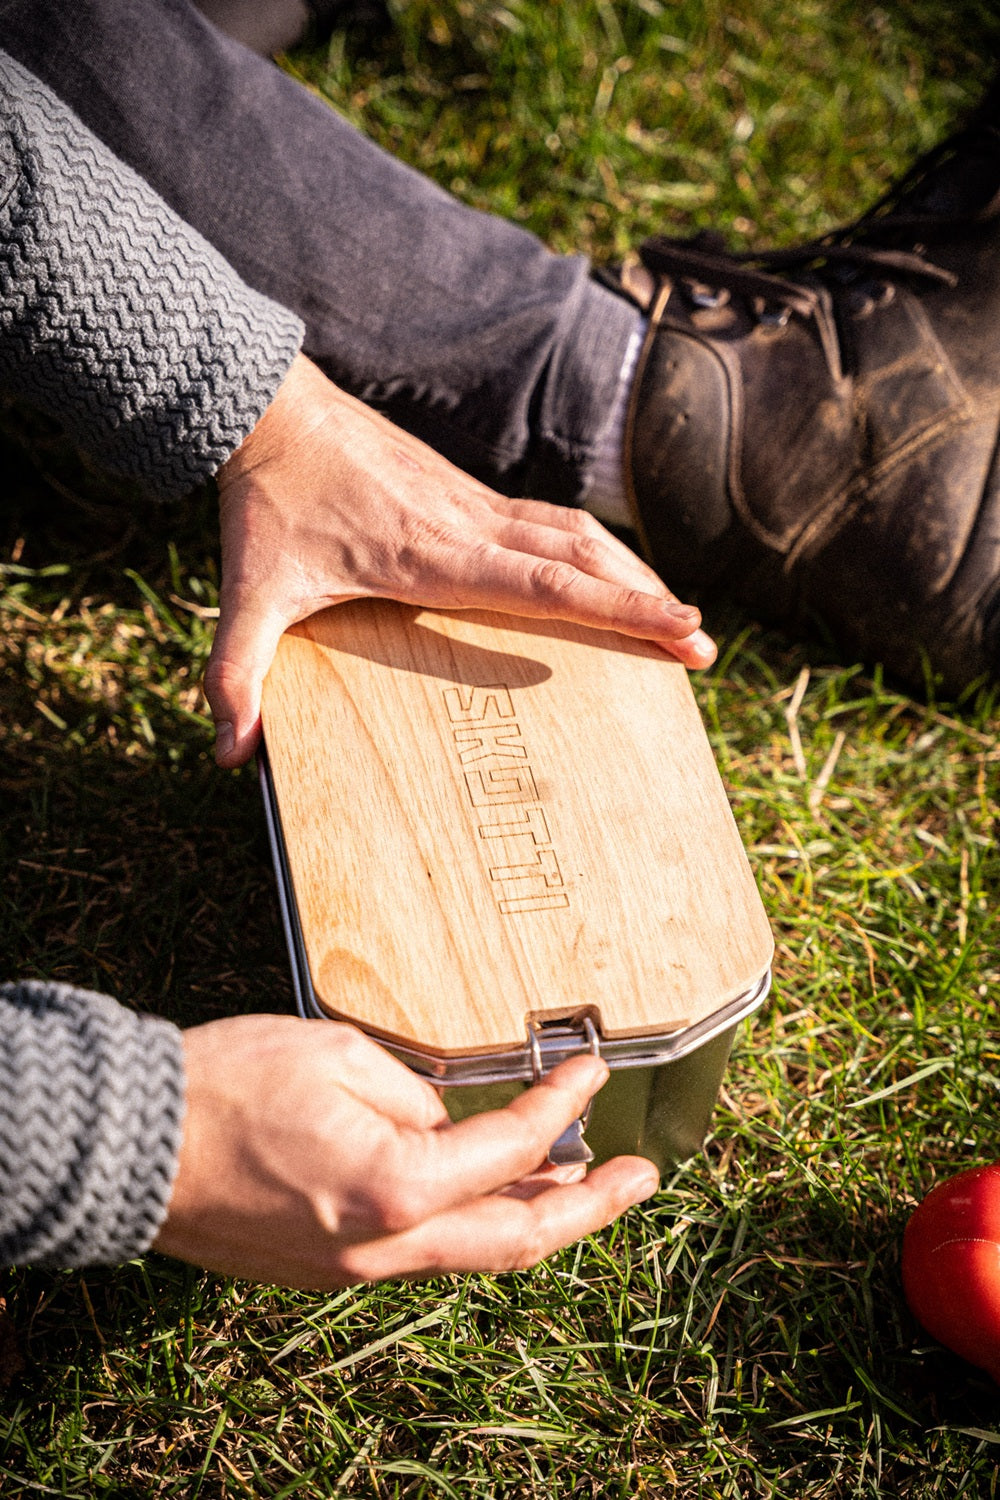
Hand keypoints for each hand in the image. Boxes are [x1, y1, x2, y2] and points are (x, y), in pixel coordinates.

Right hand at [153, 1014, 659, 1287]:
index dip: (561, 1103)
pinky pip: (423, 1250)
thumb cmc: (225, 1089)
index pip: (508, 1148)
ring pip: (473, 1253)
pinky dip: (472, 1221)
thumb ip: (416, 1095)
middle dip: (589, 1207)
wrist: (131, 1146)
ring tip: (578, 1180)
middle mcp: (383, 1248)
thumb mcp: (338, 1057)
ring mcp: (355, 1269)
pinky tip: (489, 1189)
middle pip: (516, 1239)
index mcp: (393, 1189)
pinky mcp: (328, 1268)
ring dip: (533, 1217)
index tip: (590, 1069)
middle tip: (638, 1177)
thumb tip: (450, 1123)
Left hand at [205, 354, 715, 765]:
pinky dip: (592, 553)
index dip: (619, 609)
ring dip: (629, 574)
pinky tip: (602, 573)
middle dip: (648, 604)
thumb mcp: (251, 593)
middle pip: (583, 559)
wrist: (271, 410)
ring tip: (672, 616)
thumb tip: (228, 755)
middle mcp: (470, 524)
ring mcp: (474, 503)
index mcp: (435, 553)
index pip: (547, 585)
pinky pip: (548, 522)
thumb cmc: (269, 504)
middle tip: (702, 647)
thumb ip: (238, 673)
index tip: (682, 629)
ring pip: (575, 534)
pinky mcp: (467, 493)